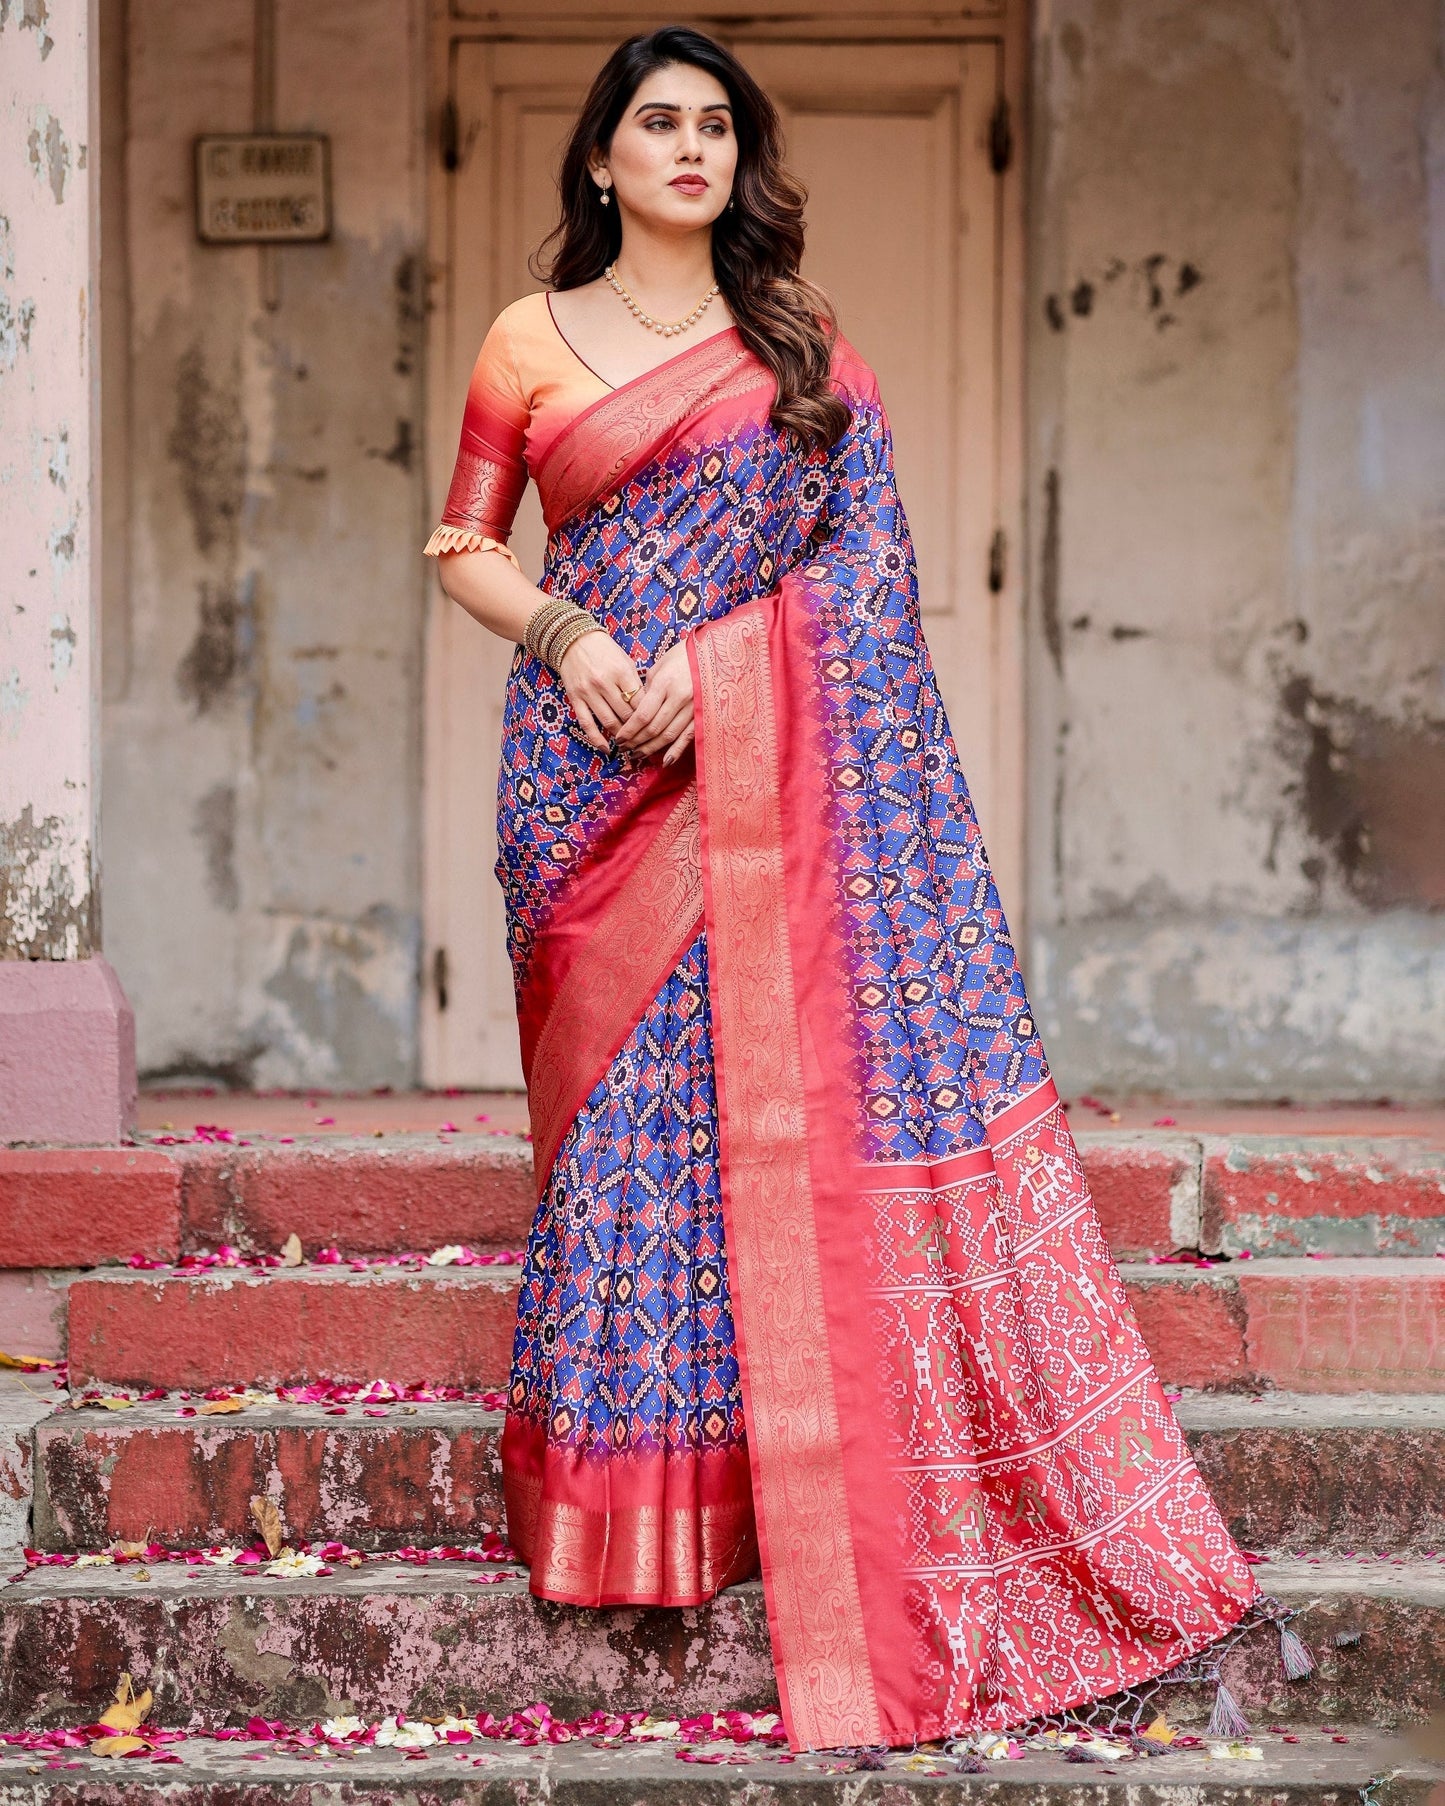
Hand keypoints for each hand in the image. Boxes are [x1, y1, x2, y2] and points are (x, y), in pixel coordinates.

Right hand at [556, 631, 642, 753]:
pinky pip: (587, 724)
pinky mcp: (575, 698)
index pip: (640, 701)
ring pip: (609, 722)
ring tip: (629, 743)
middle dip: (637, 728)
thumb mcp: (625, 660)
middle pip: (626, 714)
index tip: (653, 724)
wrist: (573, 639)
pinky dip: (597, 739)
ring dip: (621, 735)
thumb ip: (636, 683)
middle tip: (644, 737)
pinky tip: (607, 749)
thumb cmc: (604, 650)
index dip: (648, 716)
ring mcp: (588, 692)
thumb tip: (648, 707)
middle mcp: (605, 682)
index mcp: (621, 671)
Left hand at [612, 640, 693, 766]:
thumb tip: (637, 710)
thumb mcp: (660, 666)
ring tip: (638, 754)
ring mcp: (693, 706)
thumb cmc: (682, 655)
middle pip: (654, 727)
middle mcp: (679, 697)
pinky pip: (688, 736)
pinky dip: (676, 750)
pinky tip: (665, 761)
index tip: (619, 738)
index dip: (629, 730)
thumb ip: (648, 689)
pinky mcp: (703, 713)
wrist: (713, 651)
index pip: (643, 714)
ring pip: (669, 735)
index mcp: (664, 683)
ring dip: (652, 748)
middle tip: (625, 748)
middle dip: (637, 741)